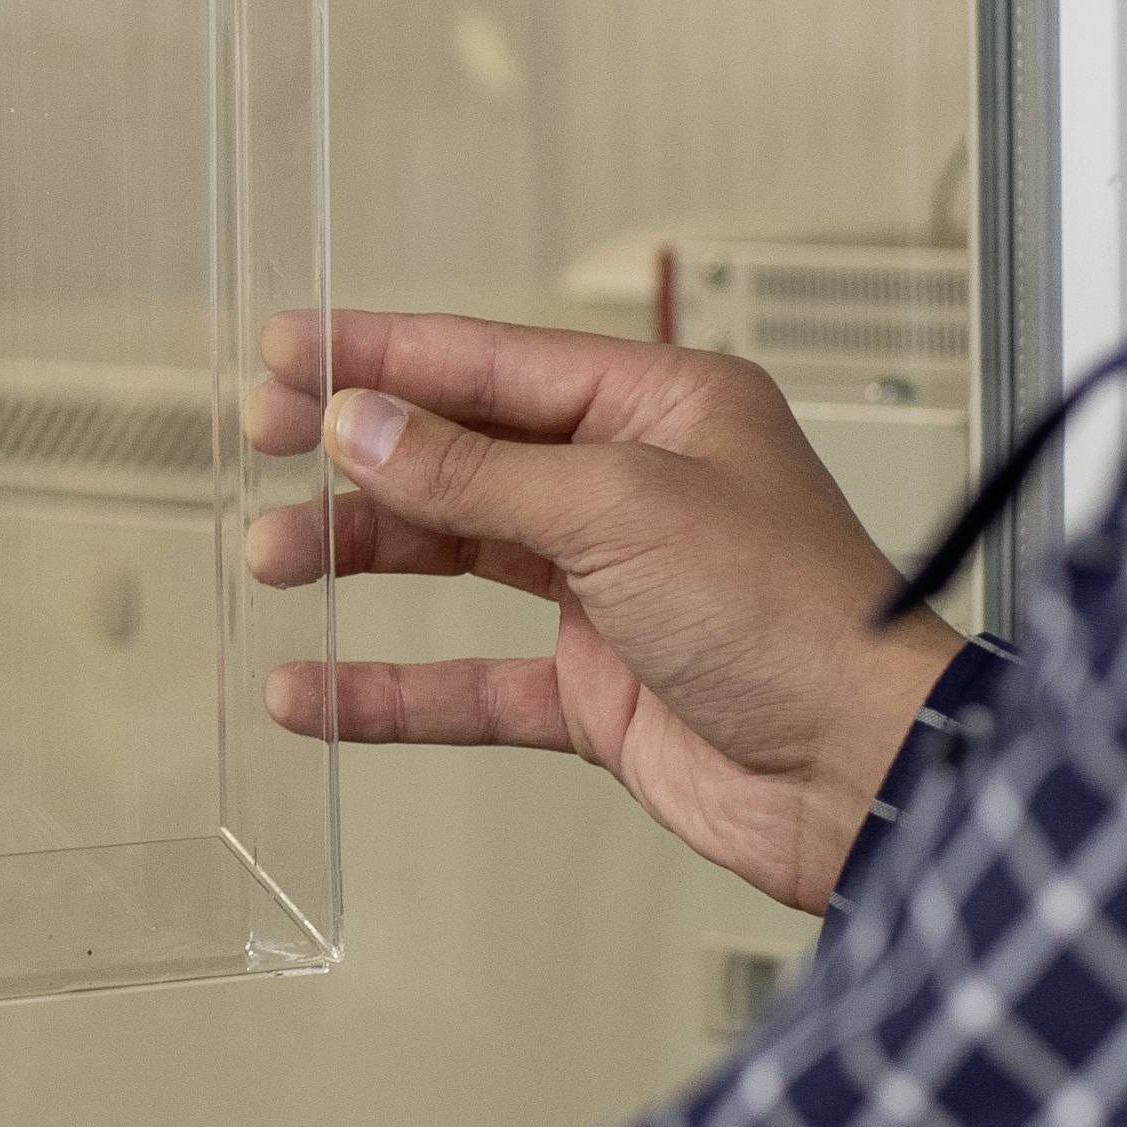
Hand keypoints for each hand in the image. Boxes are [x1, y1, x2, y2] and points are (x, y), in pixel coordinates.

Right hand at [248, 312, 963, 913]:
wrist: (863, 775)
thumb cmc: (796, 618)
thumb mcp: (620, 511)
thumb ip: (478, 470)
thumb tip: (365, 426)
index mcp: (662, 410)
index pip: (494, 362)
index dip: (384, 355)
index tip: (289, 351)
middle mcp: (634, 488)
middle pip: (463, 451)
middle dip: (358, 450)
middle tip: (263, 441)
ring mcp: (613, 590)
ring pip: (456, 554)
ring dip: (362, 555)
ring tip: (275, 560)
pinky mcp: (598, 690)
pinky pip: (471, 681)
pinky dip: (392, 688)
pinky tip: (317, 692)